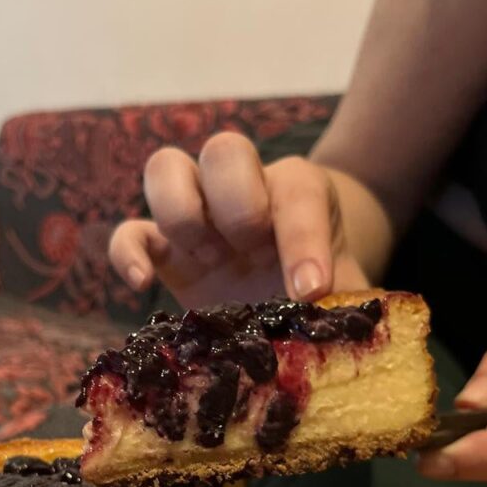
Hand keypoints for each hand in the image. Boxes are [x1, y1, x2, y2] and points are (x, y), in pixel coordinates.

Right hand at [109, 132, 370, 307]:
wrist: (287, 295)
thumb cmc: (320, 287)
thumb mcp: (345, 293)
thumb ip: (353, 306)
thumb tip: (358, 335)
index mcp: (296, 192)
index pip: (297, 193)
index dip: (303, 239)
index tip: (310, 291)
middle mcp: (242, 189)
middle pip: (224, 150)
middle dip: (237, 201)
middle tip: (249, 249)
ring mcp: (196, 214)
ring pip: (166, 168)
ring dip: (181, 213)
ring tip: (206, 259)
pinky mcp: (161, 249)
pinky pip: (130, 233)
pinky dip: (128, 253)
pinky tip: (143, 284)